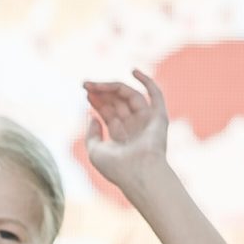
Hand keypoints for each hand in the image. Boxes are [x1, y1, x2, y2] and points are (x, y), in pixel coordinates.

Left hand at [83, 71, 169, 191]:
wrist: (138, 172)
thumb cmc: (116, 167)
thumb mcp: (95, 151)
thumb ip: (92, 134)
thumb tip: (92, 116)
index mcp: (121, 137)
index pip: (108, 113)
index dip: (97, 101)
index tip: (85, 92)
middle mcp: (134, 128)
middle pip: (117, 103)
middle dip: (101, 92)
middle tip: (85, 84)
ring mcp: (147, 121)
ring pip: (130, 96)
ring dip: (112, 87)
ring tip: (95, 84)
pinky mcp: (159, 117)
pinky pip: (155, 95)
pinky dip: (147, 81)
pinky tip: (133, 71)